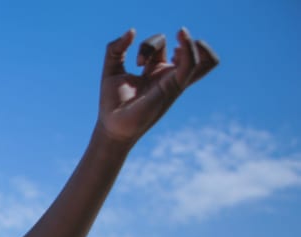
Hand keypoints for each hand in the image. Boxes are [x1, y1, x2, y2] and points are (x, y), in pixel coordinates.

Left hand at [97, 28, 218, 144]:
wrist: (112, 127)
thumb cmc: (112, 103)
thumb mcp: (112, 68)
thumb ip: (116, 48)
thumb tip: (132, 31)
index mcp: (155, 70)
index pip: (164, 45)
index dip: (152, 43)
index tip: (137, 61)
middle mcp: (168, 75)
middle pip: (189, 49)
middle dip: (181, 40)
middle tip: (163, 53)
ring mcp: (174, 81)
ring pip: (204, 58)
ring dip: (191, 44)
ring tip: (174, 50)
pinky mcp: (174, 86)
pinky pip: (192, 64)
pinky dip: (189, 49)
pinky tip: (176, 47)